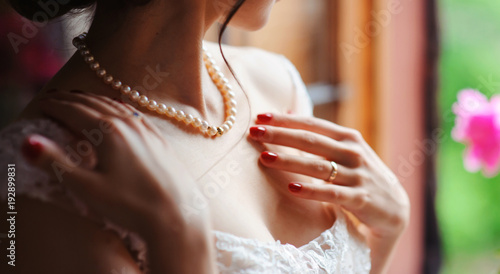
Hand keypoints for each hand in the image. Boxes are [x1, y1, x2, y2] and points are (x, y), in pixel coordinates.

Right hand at [22, 90, 209, 241]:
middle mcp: (127, 124)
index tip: (41, 104)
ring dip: (93, 100)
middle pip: (92, 104)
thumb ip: (57, 163)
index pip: (73, 111)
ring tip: (79, 99)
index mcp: (107, 132)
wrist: (178, 214)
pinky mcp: (159, 138)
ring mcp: (146, 129)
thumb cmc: (132, 205)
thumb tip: (29, 142)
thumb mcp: (87, 188)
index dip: (54, 106)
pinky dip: (116, 106)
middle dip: (70, 100)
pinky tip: (117, 109)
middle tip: (53, 98)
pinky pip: (133, 113)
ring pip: (114, 105)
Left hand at [249, 113, 409, 239]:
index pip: (312, 124)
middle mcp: (353, 152)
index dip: (285, 120)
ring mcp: (357, 175)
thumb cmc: (360, 175)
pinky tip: (292, 188)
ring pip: (318, 166)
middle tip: (254, 132)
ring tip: (265, 158)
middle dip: (280, 135)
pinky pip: (332, 193)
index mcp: (347, 137)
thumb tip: (287, 113)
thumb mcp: (345, 150)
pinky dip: (312, 190)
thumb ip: (318, 134)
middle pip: (311, 141)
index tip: (260, 116)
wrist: (394, 207)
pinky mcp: (360, 198)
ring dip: (290, 161)